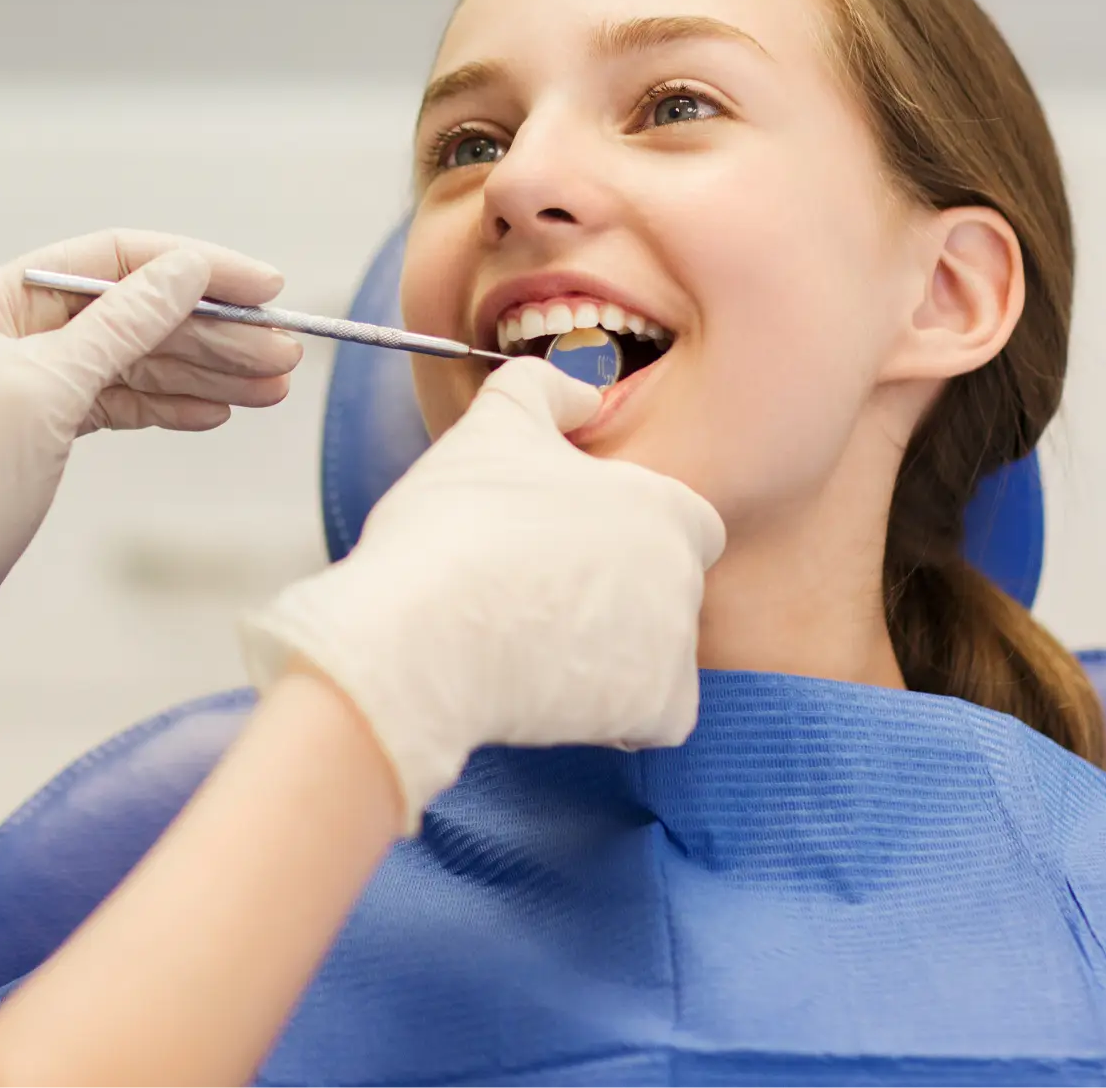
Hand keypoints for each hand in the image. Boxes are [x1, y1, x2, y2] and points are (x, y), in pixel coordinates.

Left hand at [0, 230, 301, 665]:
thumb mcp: (45, 393)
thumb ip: (122, 325)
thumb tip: (185, 270)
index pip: (115, 260)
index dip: (195, 267)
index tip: (263, 287)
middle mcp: (12, 331)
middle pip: (135, 310)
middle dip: (213, 329)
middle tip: (283, 352)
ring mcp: (30, 383)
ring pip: (137, 360)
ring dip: (206, 369)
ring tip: (272, 385)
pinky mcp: (43, 433)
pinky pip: (122, 403)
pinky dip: (172, 405)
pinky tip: (217, 410)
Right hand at [242, 357, 725, 828]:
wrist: (422, 637)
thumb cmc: (454, 529)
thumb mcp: (494, 425)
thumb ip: (545, 390)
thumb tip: (581, 394)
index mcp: (661, 503)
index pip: (683, 518)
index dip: (627, 528)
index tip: (571, 540)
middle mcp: (683, 574)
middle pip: (667, 586)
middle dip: (617, 591)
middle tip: (538, 591)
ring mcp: (676, 646)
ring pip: (657, 651)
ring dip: (609, 651)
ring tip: (529, 639)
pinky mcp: (657, 710)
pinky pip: (653, 715)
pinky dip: (613, 711)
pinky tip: (551, 689)